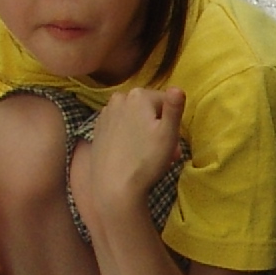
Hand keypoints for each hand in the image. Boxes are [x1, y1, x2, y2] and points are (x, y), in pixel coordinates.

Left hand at [70, 86, 186, 228]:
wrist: (114, 186)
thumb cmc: (146, 160)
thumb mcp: (168, 134)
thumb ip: (174, 108)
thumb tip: (178, 88)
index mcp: (139, 95)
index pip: (167, 102)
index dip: (173, 122)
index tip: (173, 143)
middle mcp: (119, 98)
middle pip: (149, 109)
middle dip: (158, 126)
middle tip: (164, 152)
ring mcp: (105, 113)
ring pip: (134, 117)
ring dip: (143, 131)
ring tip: (147, 154)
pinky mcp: (97, 128)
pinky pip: (120, 126)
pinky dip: (127, 136)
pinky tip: (130, 154)